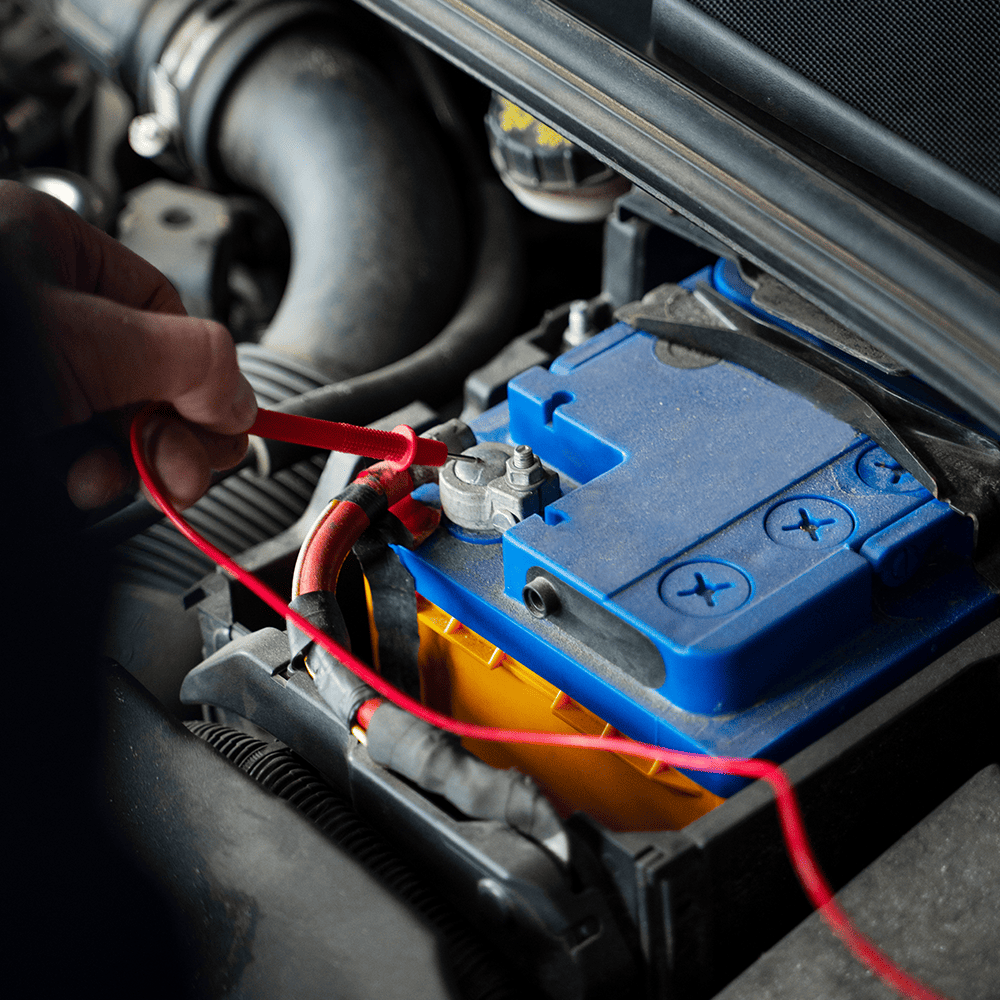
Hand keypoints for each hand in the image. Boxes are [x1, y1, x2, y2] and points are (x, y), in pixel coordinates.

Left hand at [0, 179, 256, 509]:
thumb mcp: (88, 344)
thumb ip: (189, 360)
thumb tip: (240, 396)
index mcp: (52, 251)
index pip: (167, 318)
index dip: (204, 379)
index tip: (224, 431)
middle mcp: (34, 304)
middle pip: (143, 373)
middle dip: (166, 431)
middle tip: (178, 470)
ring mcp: (23, 366)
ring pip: (107, 419)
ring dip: (123, 461)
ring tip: (105, 478)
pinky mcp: (16, 419)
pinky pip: (70, 447)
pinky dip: (82, 474)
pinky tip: (73, 481)